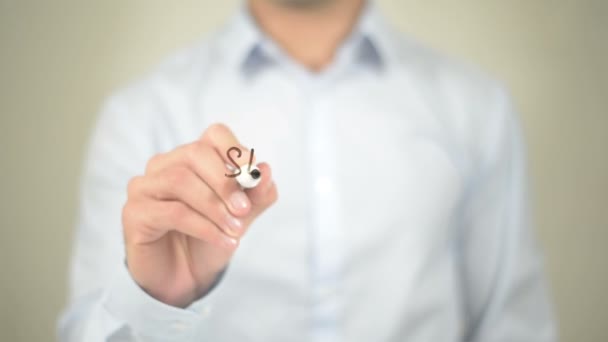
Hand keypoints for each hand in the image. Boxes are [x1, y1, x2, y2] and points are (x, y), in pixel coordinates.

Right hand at [122, 123, 277, 306]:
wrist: (185, 277)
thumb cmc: (210, 238)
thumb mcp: (241, 217)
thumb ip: (256, 195)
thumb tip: (266, 170)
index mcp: (192, 158)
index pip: (214, 135)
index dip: (236, 149)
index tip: (253, 175)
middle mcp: (164, 165)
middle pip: (195, 154)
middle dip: (225, 182)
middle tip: (244, 210)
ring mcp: (144, 186)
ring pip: (180, 181)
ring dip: (215, 207)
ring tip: (236, 230)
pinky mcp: (134, 213)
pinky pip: (172, 212)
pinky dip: (204, 227)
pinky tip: (224, 242)